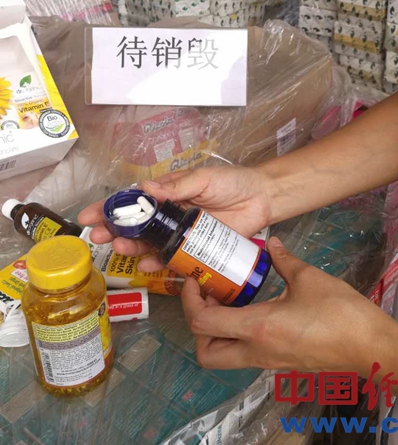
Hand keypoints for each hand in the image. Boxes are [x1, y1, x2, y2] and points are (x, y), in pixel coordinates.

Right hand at [78, 165, 273, 271]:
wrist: (262, 198)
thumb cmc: (232, 183)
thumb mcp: (204, 178)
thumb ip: (177, 187)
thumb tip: (146, 188)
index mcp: (169, 194)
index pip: (134, 200)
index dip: (110, 207)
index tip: (89, 215)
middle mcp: (171, 215)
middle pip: (136, 226)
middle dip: (114, 231)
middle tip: (97, 237)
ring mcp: (182, 234)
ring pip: (150, 244)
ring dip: (132, 248)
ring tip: (119, 248)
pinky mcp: (196, 250)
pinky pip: (173, 260)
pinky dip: (159, 264)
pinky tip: (147, 266)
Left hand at [182, 237, 396, 374]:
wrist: (371, 347)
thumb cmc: (339, 312)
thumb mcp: (308, 277)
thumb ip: (283, 259)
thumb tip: (271, 243)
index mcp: (256, 328)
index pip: (202, 323)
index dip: (188, 300)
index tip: (195, 278)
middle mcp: (255, 351)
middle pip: (205, 354)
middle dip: (197, 327)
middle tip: (208, 296)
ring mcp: (268, 362)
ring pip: (224, 357)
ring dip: (216, 333)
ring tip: (229, 300)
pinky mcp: (281, 364)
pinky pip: (246, 354)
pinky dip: (238, 335)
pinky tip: (253, 308)